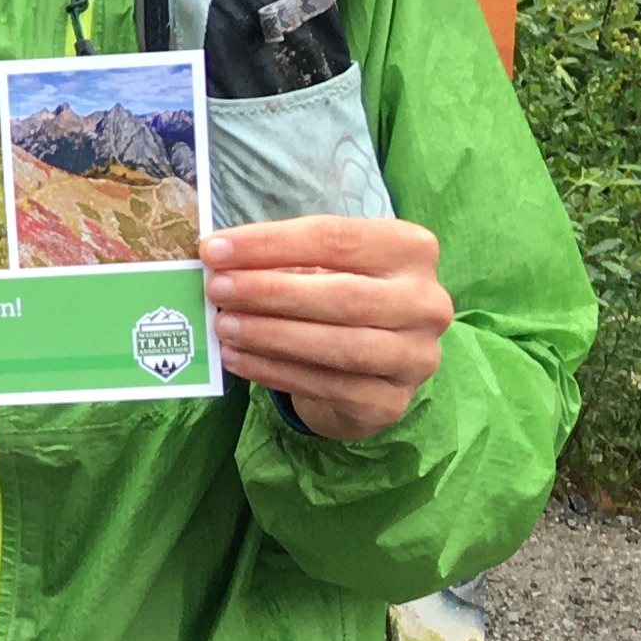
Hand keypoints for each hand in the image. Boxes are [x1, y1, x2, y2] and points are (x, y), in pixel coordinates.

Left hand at [200, 215, 452, 440]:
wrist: (369, 365)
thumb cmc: (338, 294)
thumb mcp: (319, 265)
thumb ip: (280, 259)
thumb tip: (218, 259)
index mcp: (411, 249)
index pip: (336, 238)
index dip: (270, 243)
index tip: (214, 249)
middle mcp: (426, 303)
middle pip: (344, 295)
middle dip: (270, 292)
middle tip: (216, 289)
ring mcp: (416, 357)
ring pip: (341, 346)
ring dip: (271, 335)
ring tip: (222, 325)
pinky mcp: (392, 402)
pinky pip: (329, 388)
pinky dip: (276, 372)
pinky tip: (236, 359)